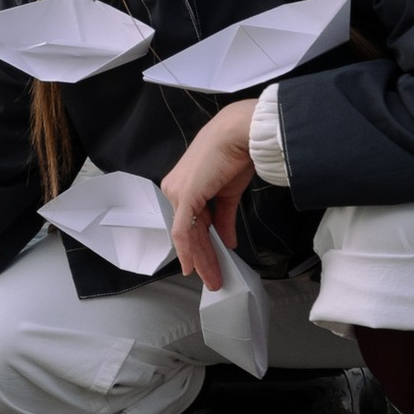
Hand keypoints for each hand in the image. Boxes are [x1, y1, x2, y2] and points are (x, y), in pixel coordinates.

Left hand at [162, 99, 259, 289]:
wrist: (238, 134)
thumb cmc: (235, 155)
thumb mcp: (228, 194)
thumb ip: (224, 218)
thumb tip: (227, 241)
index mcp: (184, 185)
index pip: (191, 223)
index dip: (201, 246)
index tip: (211, 264)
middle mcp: (175, 189)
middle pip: (188, 232)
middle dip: (203, 258)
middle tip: (214, 279)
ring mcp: (177, 192)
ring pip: (187, 235)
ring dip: (202, 259)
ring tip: (214, 278)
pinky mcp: (184, 197)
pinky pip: (183, 231)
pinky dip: (189, 251)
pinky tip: (195, 267)